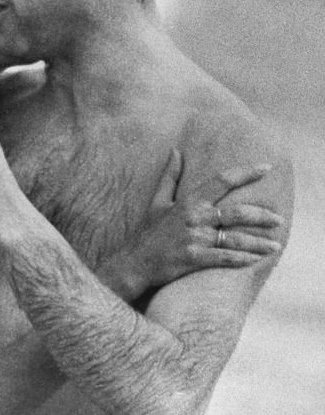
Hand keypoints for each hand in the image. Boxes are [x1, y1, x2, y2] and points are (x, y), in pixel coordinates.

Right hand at [108, 150, 283, 299]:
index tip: (267, 167)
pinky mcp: (194, 259)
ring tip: (275, 245)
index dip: (246, 172)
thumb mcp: (157, 201)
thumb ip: (170, 176)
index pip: (222, 180)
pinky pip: (224, 258)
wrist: (134, 262)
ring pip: (235, 238)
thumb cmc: (148, 232)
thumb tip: (176, 152)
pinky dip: (242, 260)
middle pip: (237, 212)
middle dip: (262, 216)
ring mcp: (194, 239)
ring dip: (258, 243)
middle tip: (279, 219)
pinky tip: (256, 260)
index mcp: (189, 201)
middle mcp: (194, 218)